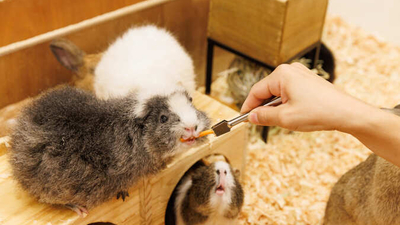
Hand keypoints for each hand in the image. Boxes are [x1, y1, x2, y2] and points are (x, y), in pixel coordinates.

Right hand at [241, 63, 371, 131]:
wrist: (347, 113)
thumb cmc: (320, 112)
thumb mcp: (285, 118)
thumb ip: (264, 116)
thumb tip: (251, 117)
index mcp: (282, 74)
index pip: (256, 91)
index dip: (248, 106)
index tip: (243, 118)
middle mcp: (290, 70)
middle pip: (266, 90)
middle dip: (263, 107)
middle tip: (260, 123)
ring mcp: (300, 74)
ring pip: (278, 92)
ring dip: (275, 107)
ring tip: (282, 121)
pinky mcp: (308, 81)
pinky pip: (289, 92)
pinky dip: (285, 103)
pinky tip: (291, 115)